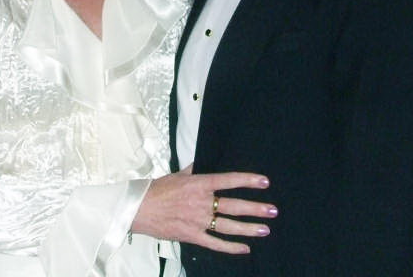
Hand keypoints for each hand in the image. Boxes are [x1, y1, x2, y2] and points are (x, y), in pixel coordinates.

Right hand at [131, 165, 276, 253]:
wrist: (140, 208)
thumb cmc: (158, 189)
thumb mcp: (178, 174)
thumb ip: (193, 171)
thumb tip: (202, 164)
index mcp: (199, 184)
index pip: (228, 180)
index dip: (247, 180)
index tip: (264, 181)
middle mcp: (202, 202)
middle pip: (234, 206)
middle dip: (255, 208)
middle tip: (273, 210)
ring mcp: (198, 221)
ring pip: (228, 226)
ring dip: (248, 228)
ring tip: (264, 229)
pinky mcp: (192, 236)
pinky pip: (215, 243)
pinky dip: (231, 247)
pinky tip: (244, 248)